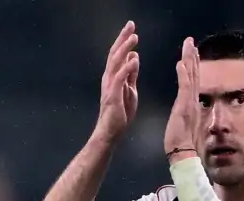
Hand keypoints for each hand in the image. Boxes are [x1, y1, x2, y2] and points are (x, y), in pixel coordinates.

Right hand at [95, 22, 140, 142]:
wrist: (111, 131)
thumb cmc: (120, 112)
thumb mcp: (130, 89)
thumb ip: (131, 74)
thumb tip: (134, 57)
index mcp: (114, 76)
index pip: (118, 54)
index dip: (124, 40)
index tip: (131, 28)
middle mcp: (109, 78)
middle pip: (115, 53)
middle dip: (123, 38)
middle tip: (131, 25)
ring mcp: (110, 86)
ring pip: (116, 63)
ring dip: (125, 49)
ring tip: (134, 38)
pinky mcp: (113, 96)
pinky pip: (119, 79)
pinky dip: (126, 68)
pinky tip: (134, 59)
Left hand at [164, 36, 210, 160]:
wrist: (183, 153)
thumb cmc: (181, 143)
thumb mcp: (184, 123)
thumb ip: (187, 113)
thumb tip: (190, 108)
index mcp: (191, 104)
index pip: (192, 80)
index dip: (192, 65)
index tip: (192, 52)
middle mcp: (193, 101)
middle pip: (194, 74)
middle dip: (192, 57)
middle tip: (191, 42)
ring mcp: (190, 103)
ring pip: (191, 77)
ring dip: (189, 60)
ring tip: (189, 46)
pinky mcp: (184, 107)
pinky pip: (184, 88)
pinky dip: (183, 75)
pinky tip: (181, 63)